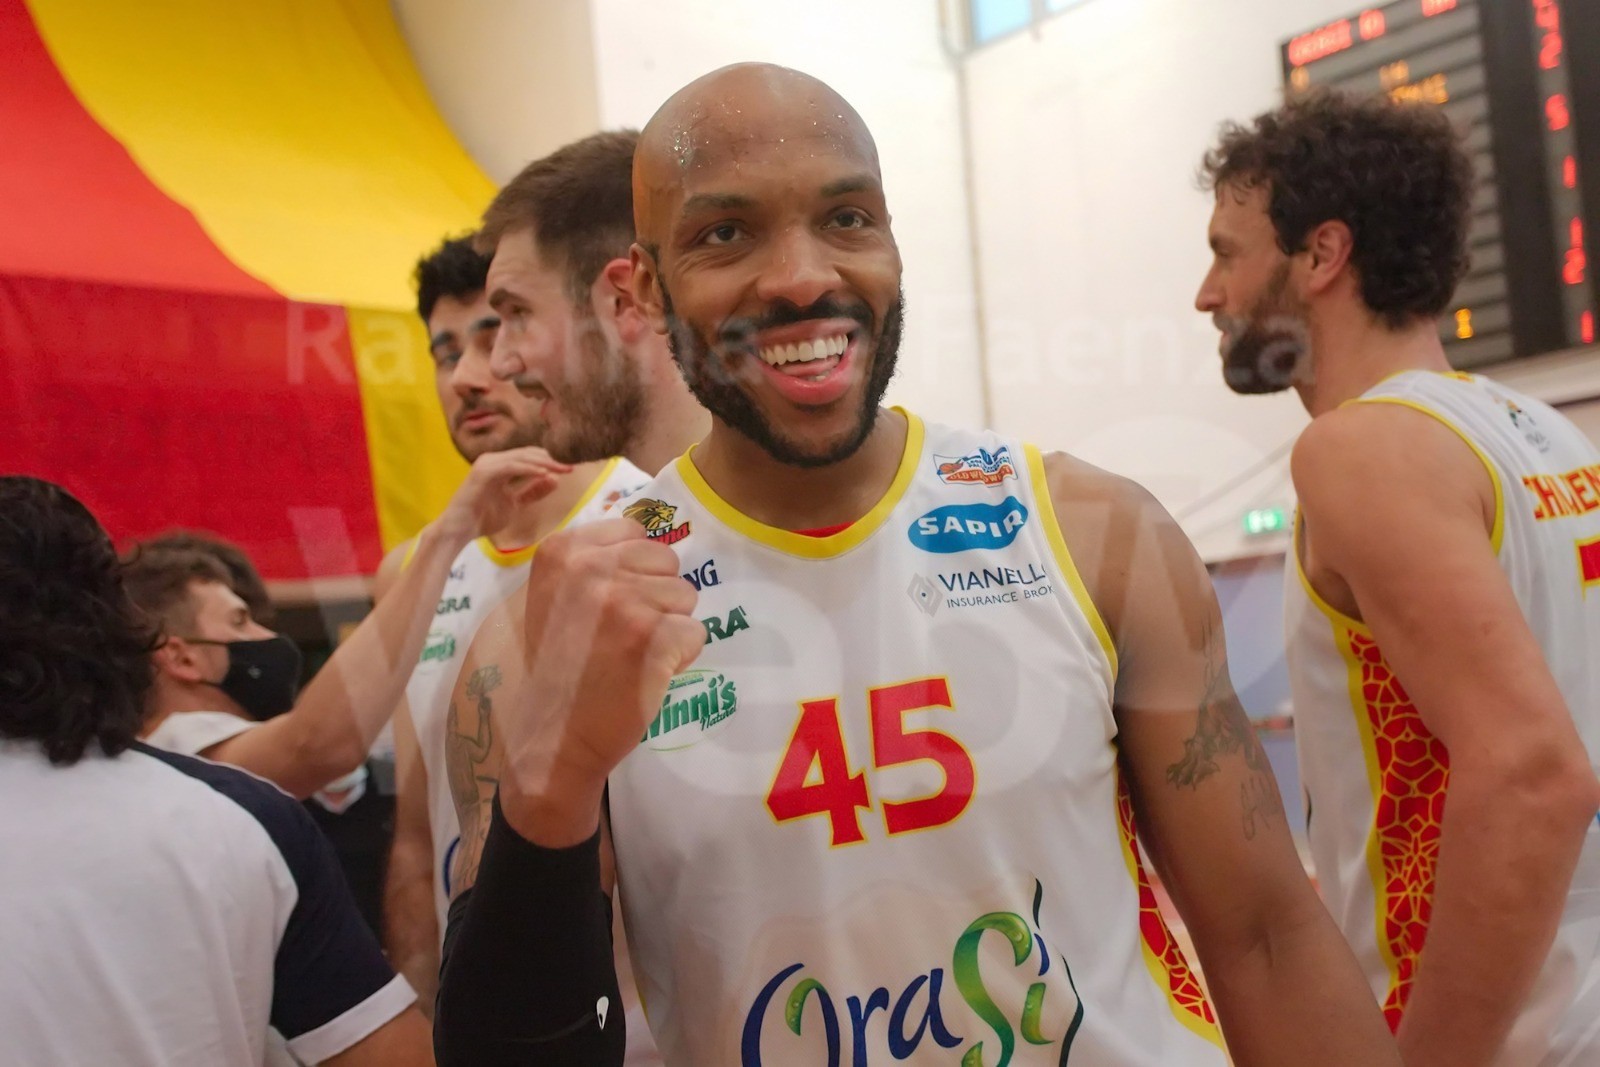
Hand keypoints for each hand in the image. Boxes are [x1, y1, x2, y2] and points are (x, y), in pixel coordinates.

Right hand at [434, 446, 572, 542]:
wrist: (459, 530)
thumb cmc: (483, 518)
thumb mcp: (515, 505)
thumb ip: (532, 492)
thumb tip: (554, 479)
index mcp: (501, 466)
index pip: (530, 457)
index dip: (551, 461)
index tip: (570, 469)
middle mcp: (494, 460)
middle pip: (529, 453)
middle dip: (552, 459)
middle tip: (571, 466)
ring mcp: (487, 464)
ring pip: (522, 457)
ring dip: (545, 462)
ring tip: (563, 469)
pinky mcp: (483, 471)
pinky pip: (511, 466)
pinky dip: (529, 469)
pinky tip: (544, 474)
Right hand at [500, 518, 703, 844]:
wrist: (553, 735)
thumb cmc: (560, 667)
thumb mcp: (556, 596)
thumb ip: (595, 561)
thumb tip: (653, 534)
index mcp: (562, 551)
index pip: (636, 534)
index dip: (635, 573)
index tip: (607, 608)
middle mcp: (590, 569)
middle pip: (666, 562)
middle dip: (657, 599)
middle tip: (621, 637)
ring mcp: (623, 602)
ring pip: (685, 596)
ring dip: (669, 628)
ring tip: (630, 656)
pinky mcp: (654, 638)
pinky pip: (695, 632)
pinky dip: (680, 657)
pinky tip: (645, 674)